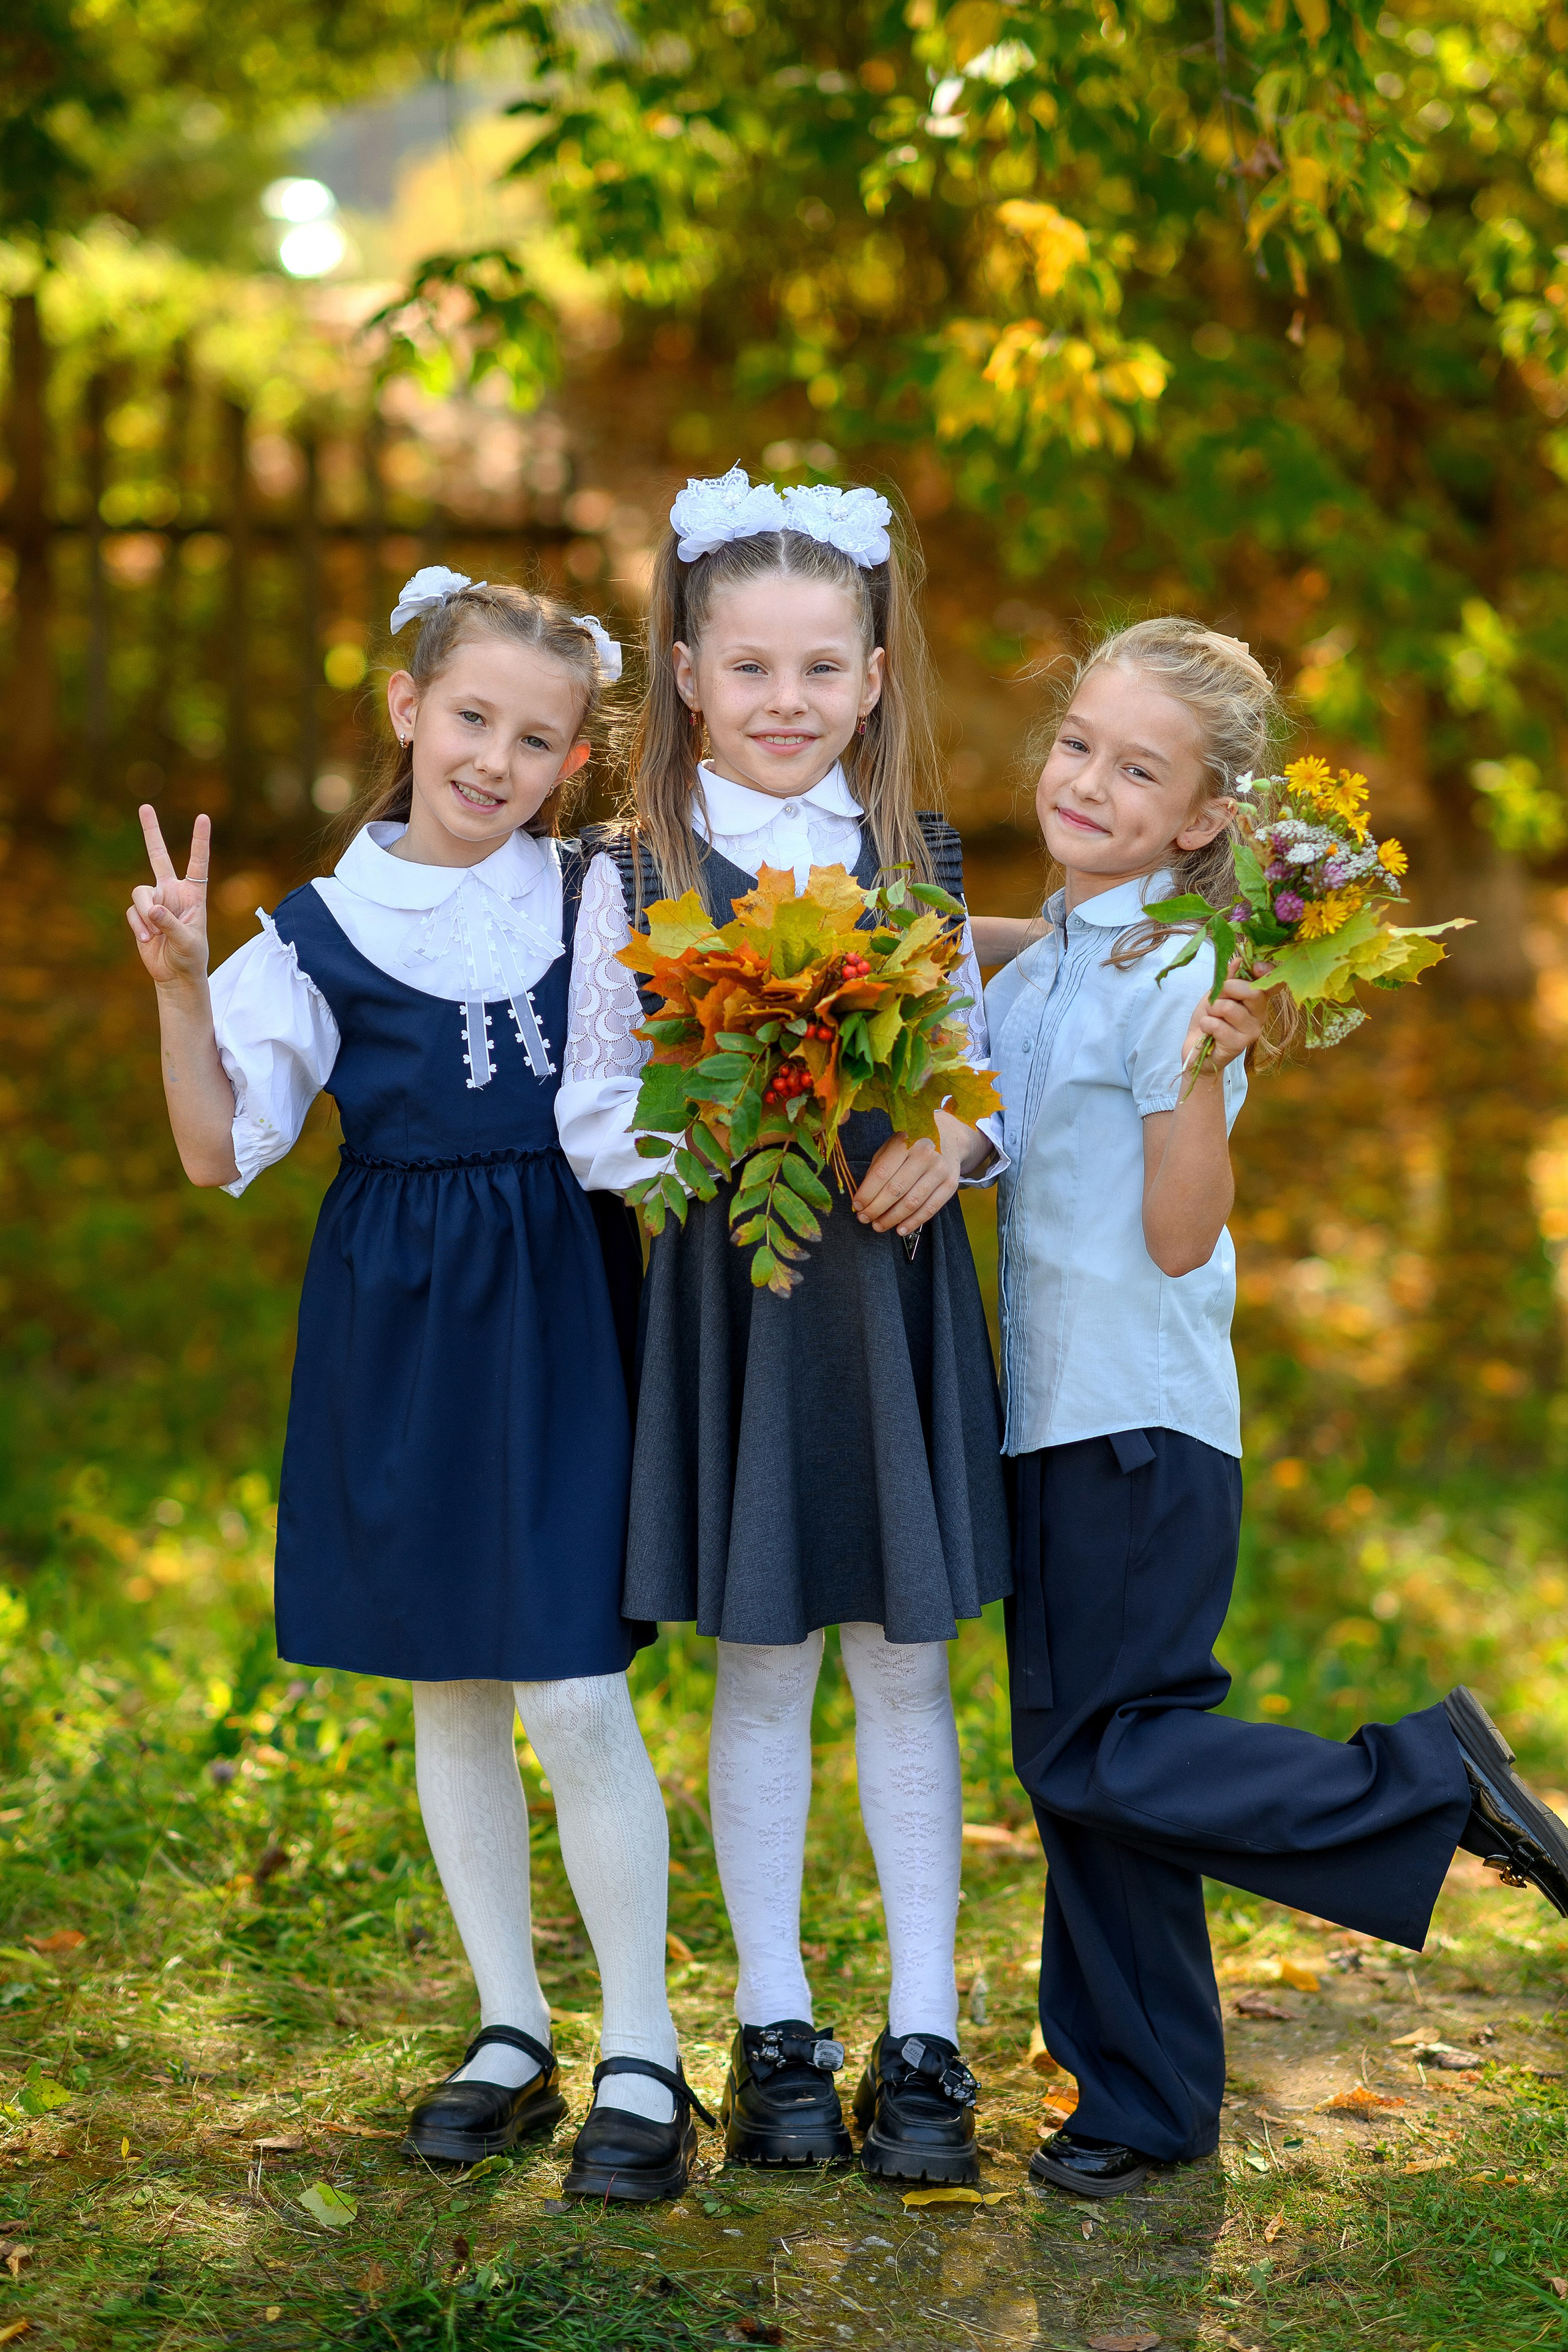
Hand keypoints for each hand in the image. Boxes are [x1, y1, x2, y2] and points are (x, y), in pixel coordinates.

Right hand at [126, 805, 210, 990]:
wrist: (175, 975)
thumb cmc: (190, 957)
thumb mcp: (187, 941)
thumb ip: (171, 924)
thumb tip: (154, 909)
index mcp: (193, 894)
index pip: (198, 863)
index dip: (200, 841)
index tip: (203, 817)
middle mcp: (172, 892)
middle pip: (158, 856)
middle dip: (151, 832)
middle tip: (145, 806)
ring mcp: (155, 901)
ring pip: (140, 892)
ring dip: (145, 913)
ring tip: (154, 934)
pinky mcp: (140, 914)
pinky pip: (133, 912)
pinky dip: (139, 926)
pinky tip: (148, 941)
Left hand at [851, 1111, 973, 1236]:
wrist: (948, 1136)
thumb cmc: (912, 1143)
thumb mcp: (892, 1145)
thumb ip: (877, 1168)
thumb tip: (863, 1198)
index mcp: (905, 1142)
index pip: (881, 1173)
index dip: (867, 1193)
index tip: (857, 1205)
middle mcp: (925, 1155)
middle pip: (896, 1190)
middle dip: (876, 1208)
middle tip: (864, 1218)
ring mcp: (940, 1170)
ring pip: (912, 1202)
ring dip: (892, 1218)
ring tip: (878, 1226)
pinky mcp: (951, 1184)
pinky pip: (930, 1208)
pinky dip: (913, 1222)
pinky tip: (900, 1229)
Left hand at [1181, 968, 1272, 1076]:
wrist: (1196, 1049)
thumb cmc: (1209, 1020)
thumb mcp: (1215, 995)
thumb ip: (1226, 979)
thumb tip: (1237, 960)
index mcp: (1257, 1000)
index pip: (1273, 983)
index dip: (1269, 972)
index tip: (1255, 966)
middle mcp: (1260, 1015)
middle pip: (1253, 992)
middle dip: (1227, 988)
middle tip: (1215, 998)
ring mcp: (1252, 1031)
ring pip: (1230, 1008)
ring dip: (1212, 1009)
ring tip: (1210, 1017)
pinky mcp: (1239, 1045)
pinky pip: (1218, 1025)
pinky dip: (1206, 1024)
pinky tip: (1208, 1031)